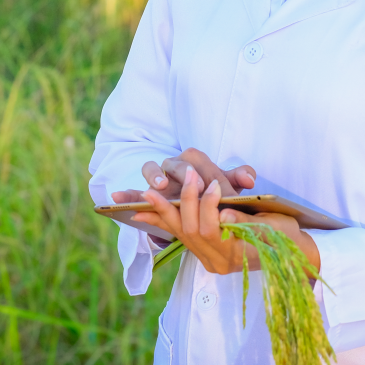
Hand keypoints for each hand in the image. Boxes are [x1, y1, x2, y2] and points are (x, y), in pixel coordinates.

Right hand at [109, 148, 255, 203]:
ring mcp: (161, 180)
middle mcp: (176, 166)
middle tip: (182, 187)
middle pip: (171, 163)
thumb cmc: (217, 193)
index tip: (206, 186)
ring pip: (151, 170)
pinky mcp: (150, 195)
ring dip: (152, 177)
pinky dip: (127, 196)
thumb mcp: (229, 187)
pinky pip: (134, 193)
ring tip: (157, 188)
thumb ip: (238, 179)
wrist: (206, 204)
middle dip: (176, 174)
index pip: (195, 159)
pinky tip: (116, 200)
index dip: (200, 172)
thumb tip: (249, 178)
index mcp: (195, 160)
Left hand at [132, 166, 320, 276]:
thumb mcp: (276, 228)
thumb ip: (250, 223)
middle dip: (184, 201)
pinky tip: (139, 212)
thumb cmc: (289, 238)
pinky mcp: (203, 253)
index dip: (207, 206)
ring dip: (163, 211)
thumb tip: (224, 214)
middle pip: (190, 231)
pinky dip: (160, 222)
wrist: (293, 258)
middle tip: (184, 176)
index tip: (212, 183)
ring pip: (179, 234)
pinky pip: (178, 237)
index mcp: (236, 256)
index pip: (211, 231)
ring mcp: (209, 259)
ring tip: (147, 191)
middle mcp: (218, 262)